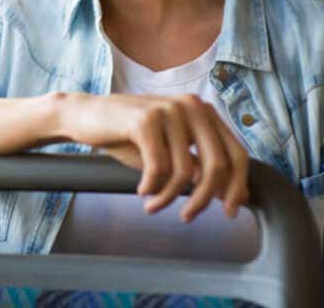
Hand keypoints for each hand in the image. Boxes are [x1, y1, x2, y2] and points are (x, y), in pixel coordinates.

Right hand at [57, 92, 248, 220]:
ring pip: (185, 172)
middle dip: (204, 199)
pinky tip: (141, 190)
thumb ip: (201, 166)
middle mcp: (191, 106)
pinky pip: (159, 168)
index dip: (238, 187)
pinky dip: (151, 187)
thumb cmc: (129, 135)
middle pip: (218, 165)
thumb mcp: (171, 151)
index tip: (230, 211)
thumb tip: (235, 196)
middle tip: (187, 216)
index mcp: (203, 111)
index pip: (237, 153)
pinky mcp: (146, 120)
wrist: (86, 116)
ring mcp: (169, 110)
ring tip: (153, 204)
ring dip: (168, 197)